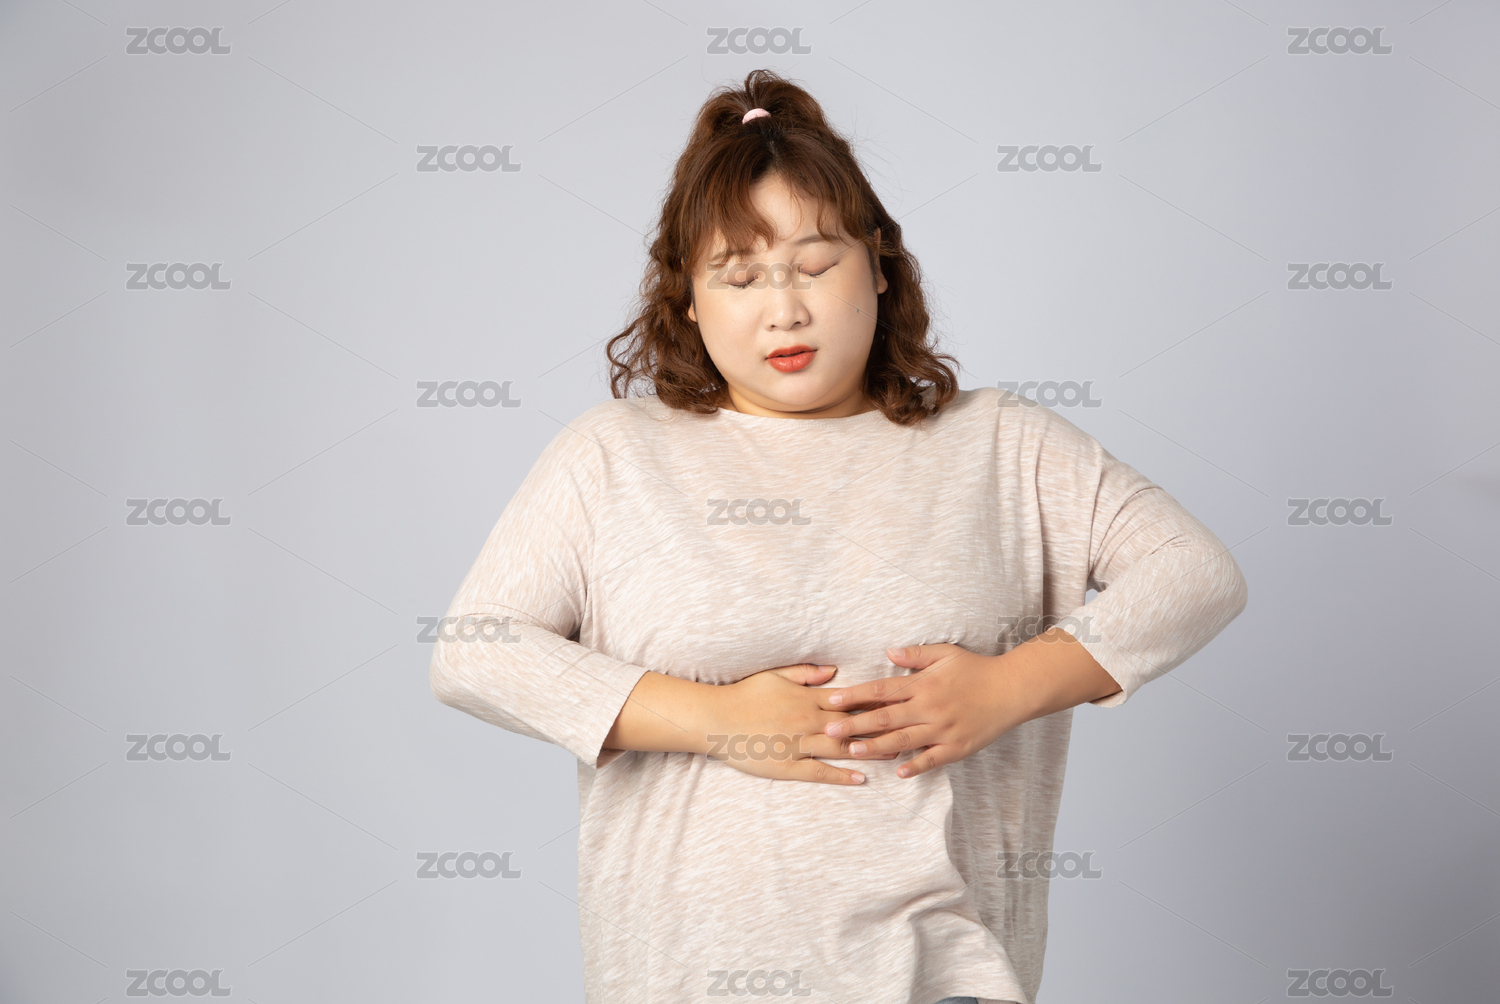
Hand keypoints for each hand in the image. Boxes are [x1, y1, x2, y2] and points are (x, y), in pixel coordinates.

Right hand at [708, 663, 898, 784]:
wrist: (716, 719)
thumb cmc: (745, 695)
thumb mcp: (775, 675)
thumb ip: (807, 673)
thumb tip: (834, 671)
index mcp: (807, 698)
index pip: (848, 700)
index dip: (874, 702)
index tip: (898, 702)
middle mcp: (808, 721)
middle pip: (852, 725)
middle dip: (881, 728)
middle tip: (909, 730)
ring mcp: (799, 744)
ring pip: (841, 749)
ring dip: (869, 751)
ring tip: (895, 755)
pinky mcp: (788, 765)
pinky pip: (820, 771)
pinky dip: (841, 774)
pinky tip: (861, 778)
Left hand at [821, 632, 1121, 777]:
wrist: (1012, 690)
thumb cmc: (976, 669)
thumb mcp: (946, 653)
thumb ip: (916, 655)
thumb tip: (888, 652)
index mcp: (923, 684)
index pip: (882, 690)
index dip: (856, 695)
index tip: (832, 700)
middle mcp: (929, 708)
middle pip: (885, 718)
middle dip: (855, 724)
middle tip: (828, 732)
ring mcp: (943, 729)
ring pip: (903, 741)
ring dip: (876, 747)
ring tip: (853, 752)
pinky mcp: (958, 747)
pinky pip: (933, 759)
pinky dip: (915, 766)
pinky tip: (898, 772)